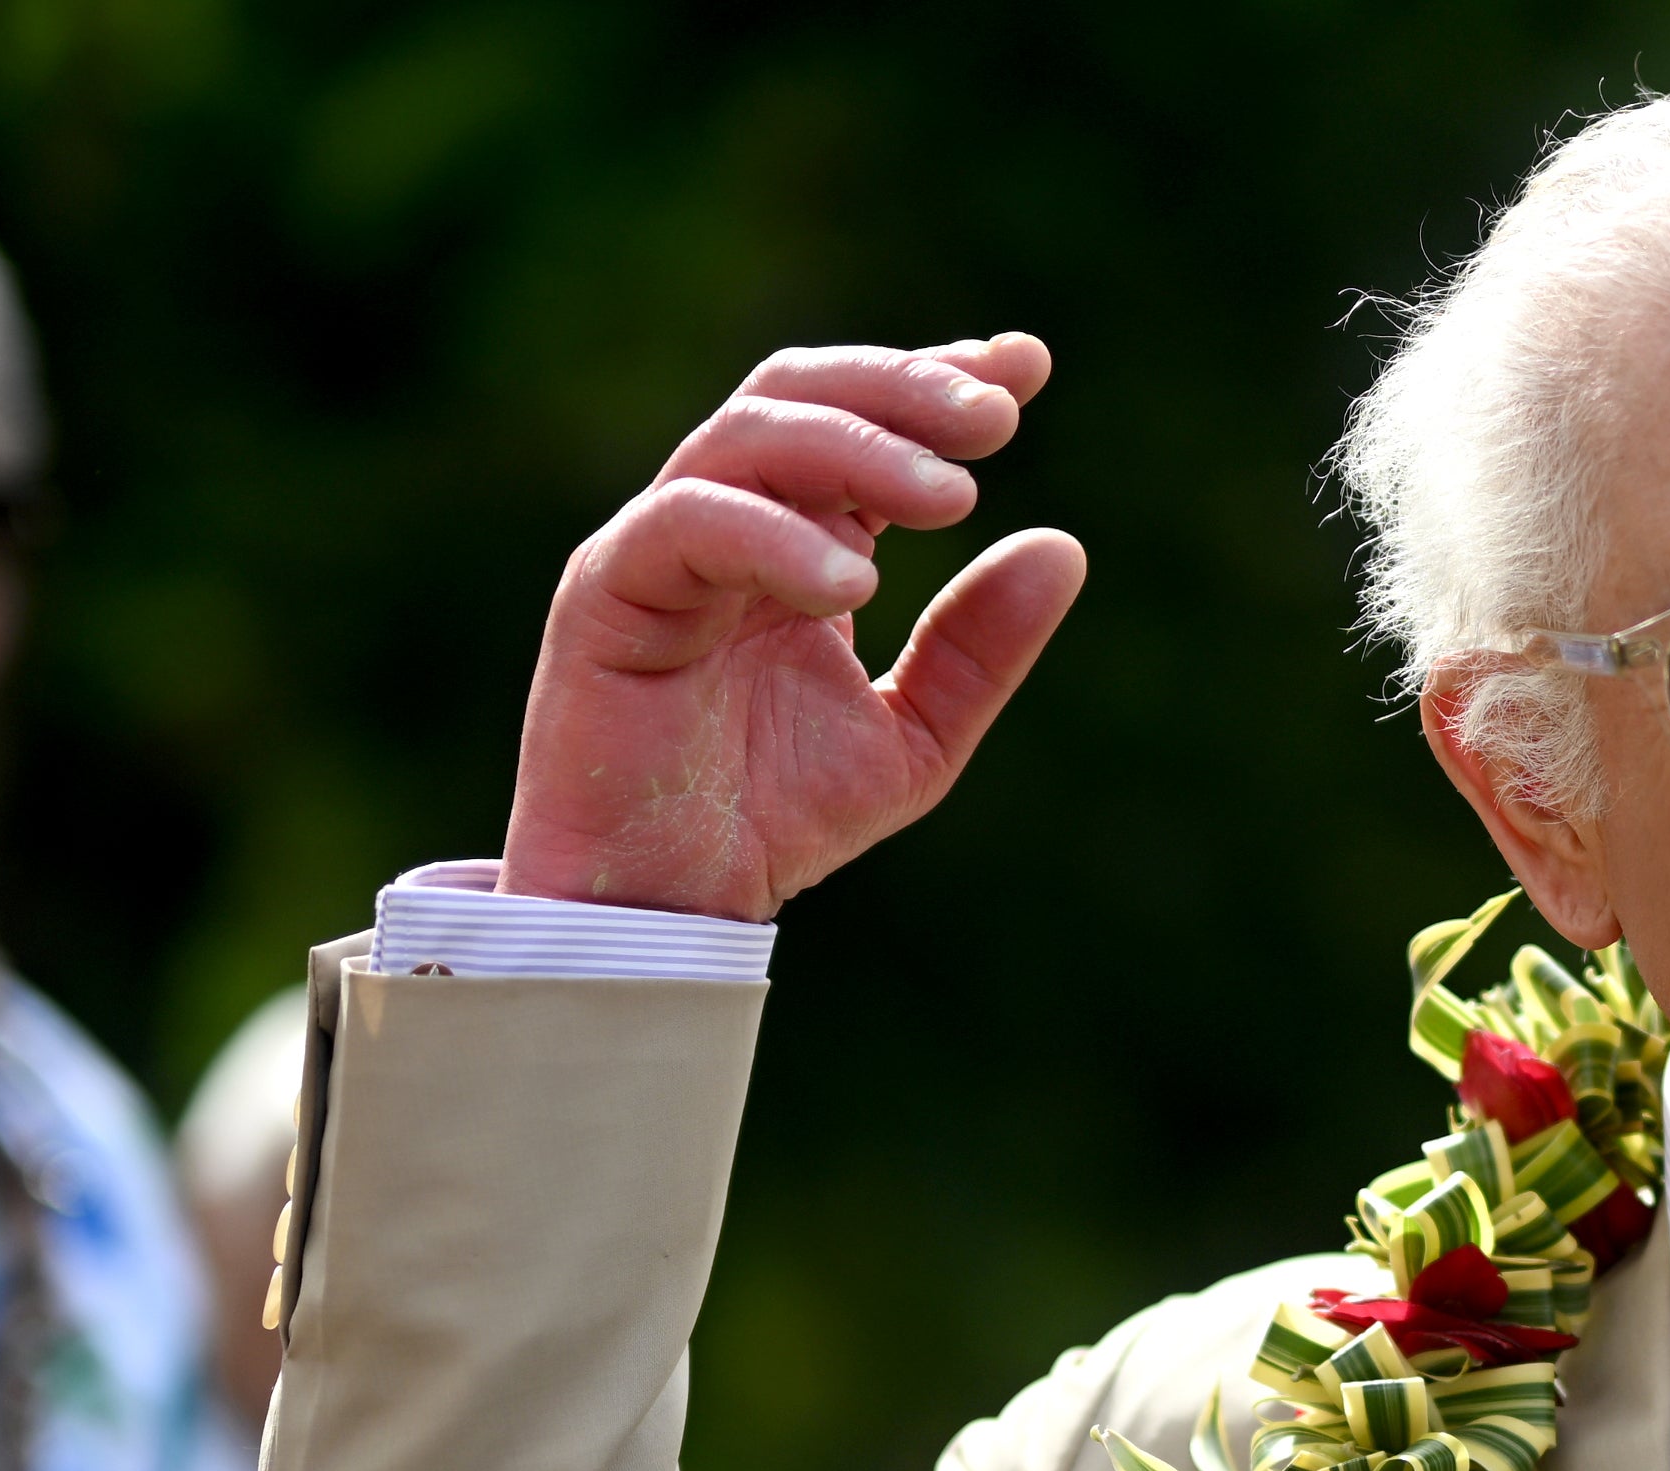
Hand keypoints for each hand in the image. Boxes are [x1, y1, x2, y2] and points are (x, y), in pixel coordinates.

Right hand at [500, 337, 1086, 918]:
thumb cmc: (773, 817)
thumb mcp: (914, 738)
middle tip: (995, 420)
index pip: (859, 419)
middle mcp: (723, 524)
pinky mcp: (605, 592)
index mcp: (793, 540)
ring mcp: (657, 548)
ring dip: (857, 451)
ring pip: (747, 439)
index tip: (1027, 365)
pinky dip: (775, 535)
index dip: (936, 375)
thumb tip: (1065, 546)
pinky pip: (685, 524)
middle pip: (800, 394)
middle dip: (903, 391)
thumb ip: (978, 650)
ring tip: (952, 497)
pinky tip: (856, 581)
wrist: (671, 905)